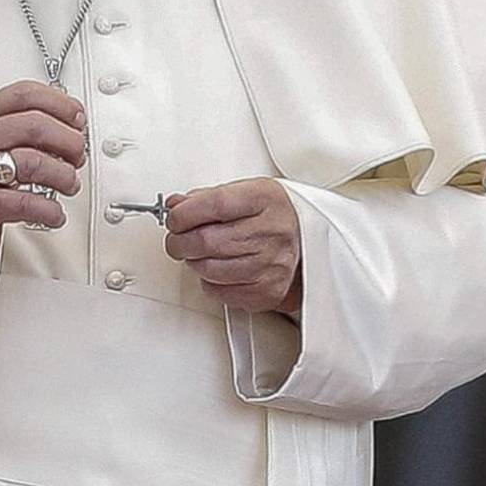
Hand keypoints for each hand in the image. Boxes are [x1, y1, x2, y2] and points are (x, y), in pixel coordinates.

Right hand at [0, 80, 87, 269]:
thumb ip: (18, 129)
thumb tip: (69, 127)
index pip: (24, 94)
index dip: (60, 104)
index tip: (77, 119)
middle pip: (35, 126)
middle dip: (68, 141)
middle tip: (78, 156)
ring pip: (33, 163)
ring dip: (64, 176)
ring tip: (69, 185)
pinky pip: (23, 203)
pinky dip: (48, 210)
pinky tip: (54, 214)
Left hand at [162, 178, 303, 314]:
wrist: (311, 245)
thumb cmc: (275, 216)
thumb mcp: (247, 192)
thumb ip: (207, 198)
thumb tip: (175, 206)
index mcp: (265, 200)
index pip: (215, 204)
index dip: (185, 213)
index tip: (174, 217)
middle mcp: (271, 232)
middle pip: (207, 241)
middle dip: (180, 241)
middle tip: (176, 239)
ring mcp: (271, 265)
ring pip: (209, 269)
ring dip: (194, 262)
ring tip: (199, 253)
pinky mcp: (267, 292)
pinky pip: (220, 291)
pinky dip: (210, 281)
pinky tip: (218, 269)